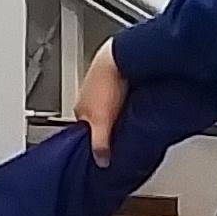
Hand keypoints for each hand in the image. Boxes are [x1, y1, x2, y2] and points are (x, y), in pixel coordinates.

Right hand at [76, 44, 124, 165]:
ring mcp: (104, 87)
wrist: (120, 54)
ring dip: (119, 115)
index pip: (86, 132)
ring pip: (110, 107)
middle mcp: (90, 98)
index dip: (97, 142)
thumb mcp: (100, 121)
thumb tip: (101, 161)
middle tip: (123, 138)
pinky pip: (122, 96)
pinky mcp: (119, 78)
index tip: (109, 152)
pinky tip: (135, 105)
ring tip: (131, 122)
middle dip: (110, 129)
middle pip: (99, 120)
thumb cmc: (106, 82)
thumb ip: (99, 143)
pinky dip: (128, 102)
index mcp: (80, 108)